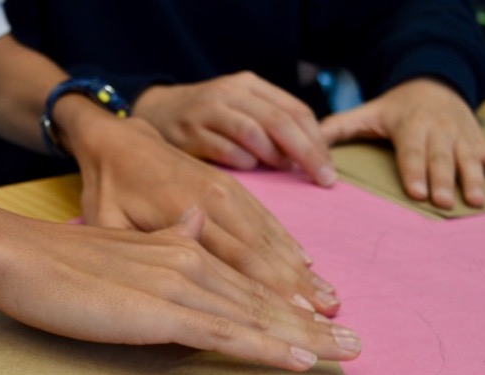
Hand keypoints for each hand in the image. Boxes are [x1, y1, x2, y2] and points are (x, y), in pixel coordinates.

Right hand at [0, 208, 360, 371]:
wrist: (19, 253)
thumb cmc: (57, 259)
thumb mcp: (119, 242)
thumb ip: (163, 238)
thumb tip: (197, 223)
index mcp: (181, 247)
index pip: (245, 280)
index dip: (288, 300)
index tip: (322, 316)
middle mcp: (190, 262)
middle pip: (263, 298)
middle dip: (313, 323)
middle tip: (356, 343)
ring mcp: (178, 286)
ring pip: (254, 316)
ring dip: (304, 337)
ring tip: (345, 353)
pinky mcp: (160, 312)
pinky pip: (225, 334)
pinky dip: (266, 347)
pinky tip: (297, 359)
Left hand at [56, 108, 341, 316]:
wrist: (116, 139)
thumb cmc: (107, 190)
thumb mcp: (107, 223)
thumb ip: (140, 252)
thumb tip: (169, 287)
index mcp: (185, 217)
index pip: (239, 271)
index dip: (273, 304)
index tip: (302, 332)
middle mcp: (216, 204)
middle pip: (267, 261)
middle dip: (303, 299)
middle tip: (337, 328)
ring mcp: (228, 194)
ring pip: (273, 242)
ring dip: (304, 276)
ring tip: (332, 304)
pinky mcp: (232, 188)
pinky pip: (269, 221)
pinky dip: (290, 247)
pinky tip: (308, 267)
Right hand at [133, 71, 336, 186]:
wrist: (154, 111)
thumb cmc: (207, 118)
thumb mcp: (239, 108)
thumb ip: (270, 126)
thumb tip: (310, 157)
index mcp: (249, 85)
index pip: (294, 110)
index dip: (317, 140)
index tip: (330, 169)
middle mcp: (230, 93)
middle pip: (279, 121)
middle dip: (307, 153)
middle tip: (323, 179)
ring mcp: (207, 111)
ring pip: (253, 133)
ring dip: (274, 157)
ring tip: (283, 172)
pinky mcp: (189, 133)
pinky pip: (225, 150)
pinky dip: (243, 163)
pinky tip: (249, 170)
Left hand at [321, 78, 484, 208]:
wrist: (432, 83)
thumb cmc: (393, 109)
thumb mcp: (365, 113)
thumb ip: (336, 129)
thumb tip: (302, 145)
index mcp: (411, 126)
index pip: (412, 151)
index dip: (415, 170)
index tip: (416, 191)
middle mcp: (441, 131)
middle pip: (443, 159)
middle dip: (444, 180)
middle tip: (444, 203)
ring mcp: (465, 137)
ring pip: (471, 160)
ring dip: (475, 180)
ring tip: (476, 202)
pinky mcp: (481, 143)